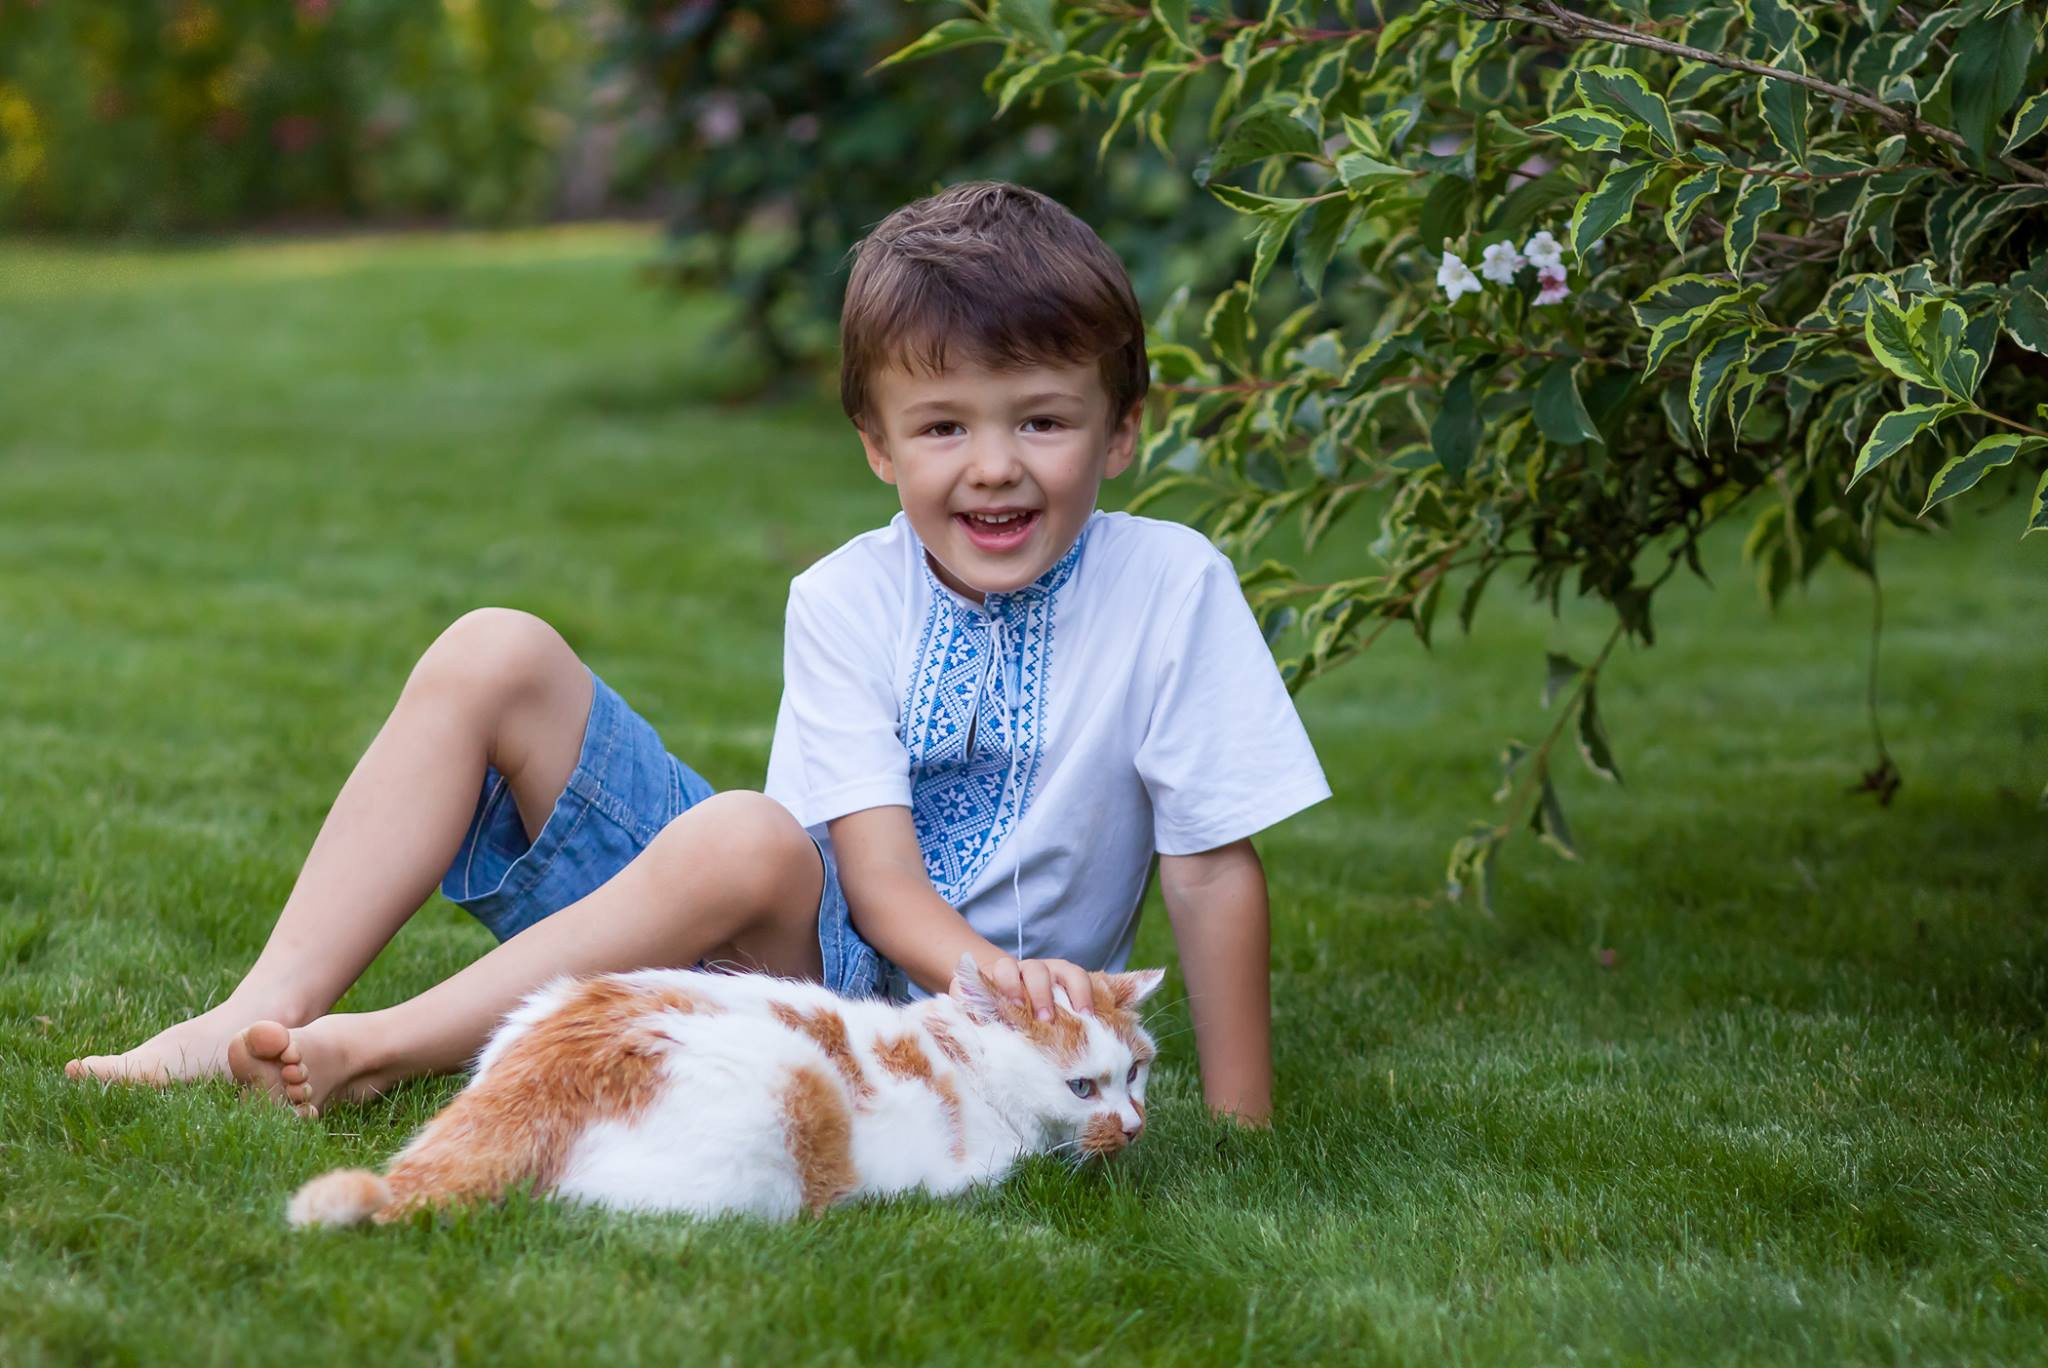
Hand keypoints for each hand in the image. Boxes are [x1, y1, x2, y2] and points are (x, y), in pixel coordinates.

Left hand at [977, 954, 1094, 1021]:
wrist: (1002, 990)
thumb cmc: (989, 1004)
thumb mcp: (972, 1004)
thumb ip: (967, 1006)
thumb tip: (968, 1015)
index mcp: (1001, 973)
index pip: (1004, 970)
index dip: (1009, 984)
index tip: (1013, 1004)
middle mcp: (1027, 969)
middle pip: (1035, 970)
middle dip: (1040, 993)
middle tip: (1044, 1018)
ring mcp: (1050, 972)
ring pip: (1063, 971)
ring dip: (1072, 993)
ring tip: (1081, 1017)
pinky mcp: (1066, 980)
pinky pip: (1080, 979)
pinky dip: (1086, 994)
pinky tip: (1091, 1016)